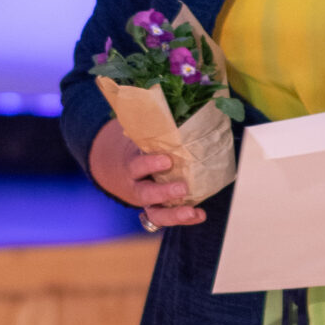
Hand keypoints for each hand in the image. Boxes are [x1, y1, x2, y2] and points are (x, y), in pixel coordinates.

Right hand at [89, 117, 205, 227]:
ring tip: (192, 211)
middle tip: (182, 188)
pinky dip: (185, 218)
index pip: (137, 166)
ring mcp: (148, 203)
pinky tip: (200, 215)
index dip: (150, 164)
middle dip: (163, 192)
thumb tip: (173, 105)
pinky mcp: (158, 211)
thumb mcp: (141, 140)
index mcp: (132, 166)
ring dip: (175, 214)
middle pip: (145, 194)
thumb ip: (154, 129)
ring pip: (156, 213)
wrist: (123, 173)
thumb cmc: (141, 150)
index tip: (167, 160)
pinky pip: (168, 219)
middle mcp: (138, 187)